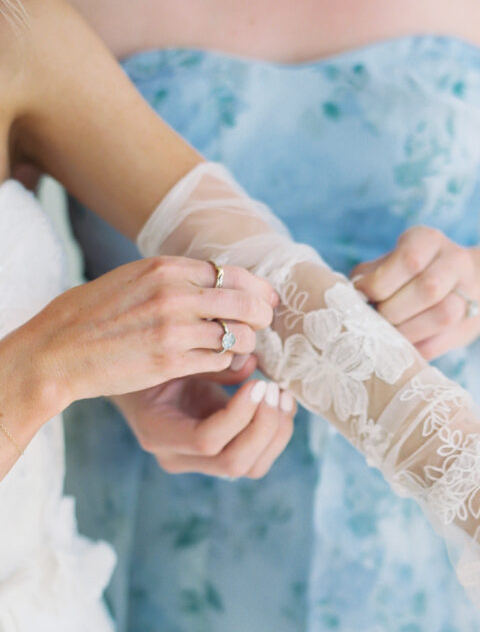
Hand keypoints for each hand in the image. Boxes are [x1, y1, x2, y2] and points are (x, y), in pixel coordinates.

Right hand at [27, 256, 276, 408]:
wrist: (59, 349)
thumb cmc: (96, 314)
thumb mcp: (135, 279)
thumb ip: (176, 278)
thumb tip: (221, 281)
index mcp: (166, 268)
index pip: (233, 273)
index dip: (257, 288)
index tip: (268, 299)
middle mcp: (174, 294)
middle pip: (245, 303)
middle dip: (262, 316)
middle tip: (264, 326)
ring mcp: (174, 329)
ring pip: (239, 335)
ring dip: (247, 344)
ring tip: (243, 348)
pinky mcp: (171, 361)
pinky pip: (220, 361)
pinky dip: (227, 363)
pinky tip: (220, 362)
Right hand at [114, 361, 295, 478]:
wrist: (140, 382)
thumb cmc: (153, 362)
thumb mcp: (174, 357)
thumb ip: (209, 363)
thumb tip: (252, 365)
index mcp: (158, 433)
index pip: (206, 441)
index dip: (239, 415)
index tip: (257, 383)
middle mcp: (178, 457)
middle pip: (234, 462)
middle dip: (264, 426)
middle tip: (273, 389)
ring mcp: (201, 463)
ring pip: (252, 467)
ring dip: (276, 432)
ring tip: (281, 395)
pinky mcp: (221, 455)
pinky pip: (258, 457)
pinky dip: (277, 432)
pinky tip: (281, 403)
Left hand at [352, 226, 479, 359]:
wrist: (463, 287)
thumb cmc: (410, 275)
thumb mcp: (390, 263)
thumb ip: (369, 274)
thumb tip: (350, 296)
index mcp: (429, 240)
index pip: (409, 260)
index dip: (381, 283)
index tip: (363, 296)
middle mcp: (455, 261)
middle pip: (428, 288)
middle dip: (394, 309)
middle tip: (376, 318)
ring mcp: (469, 293)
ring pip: (443, 314)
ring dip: (407, 331)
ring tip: (388, 333)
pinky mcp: (468, 324)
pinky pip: (442, 341)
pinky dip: (415, 349)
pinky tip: (400, 346)